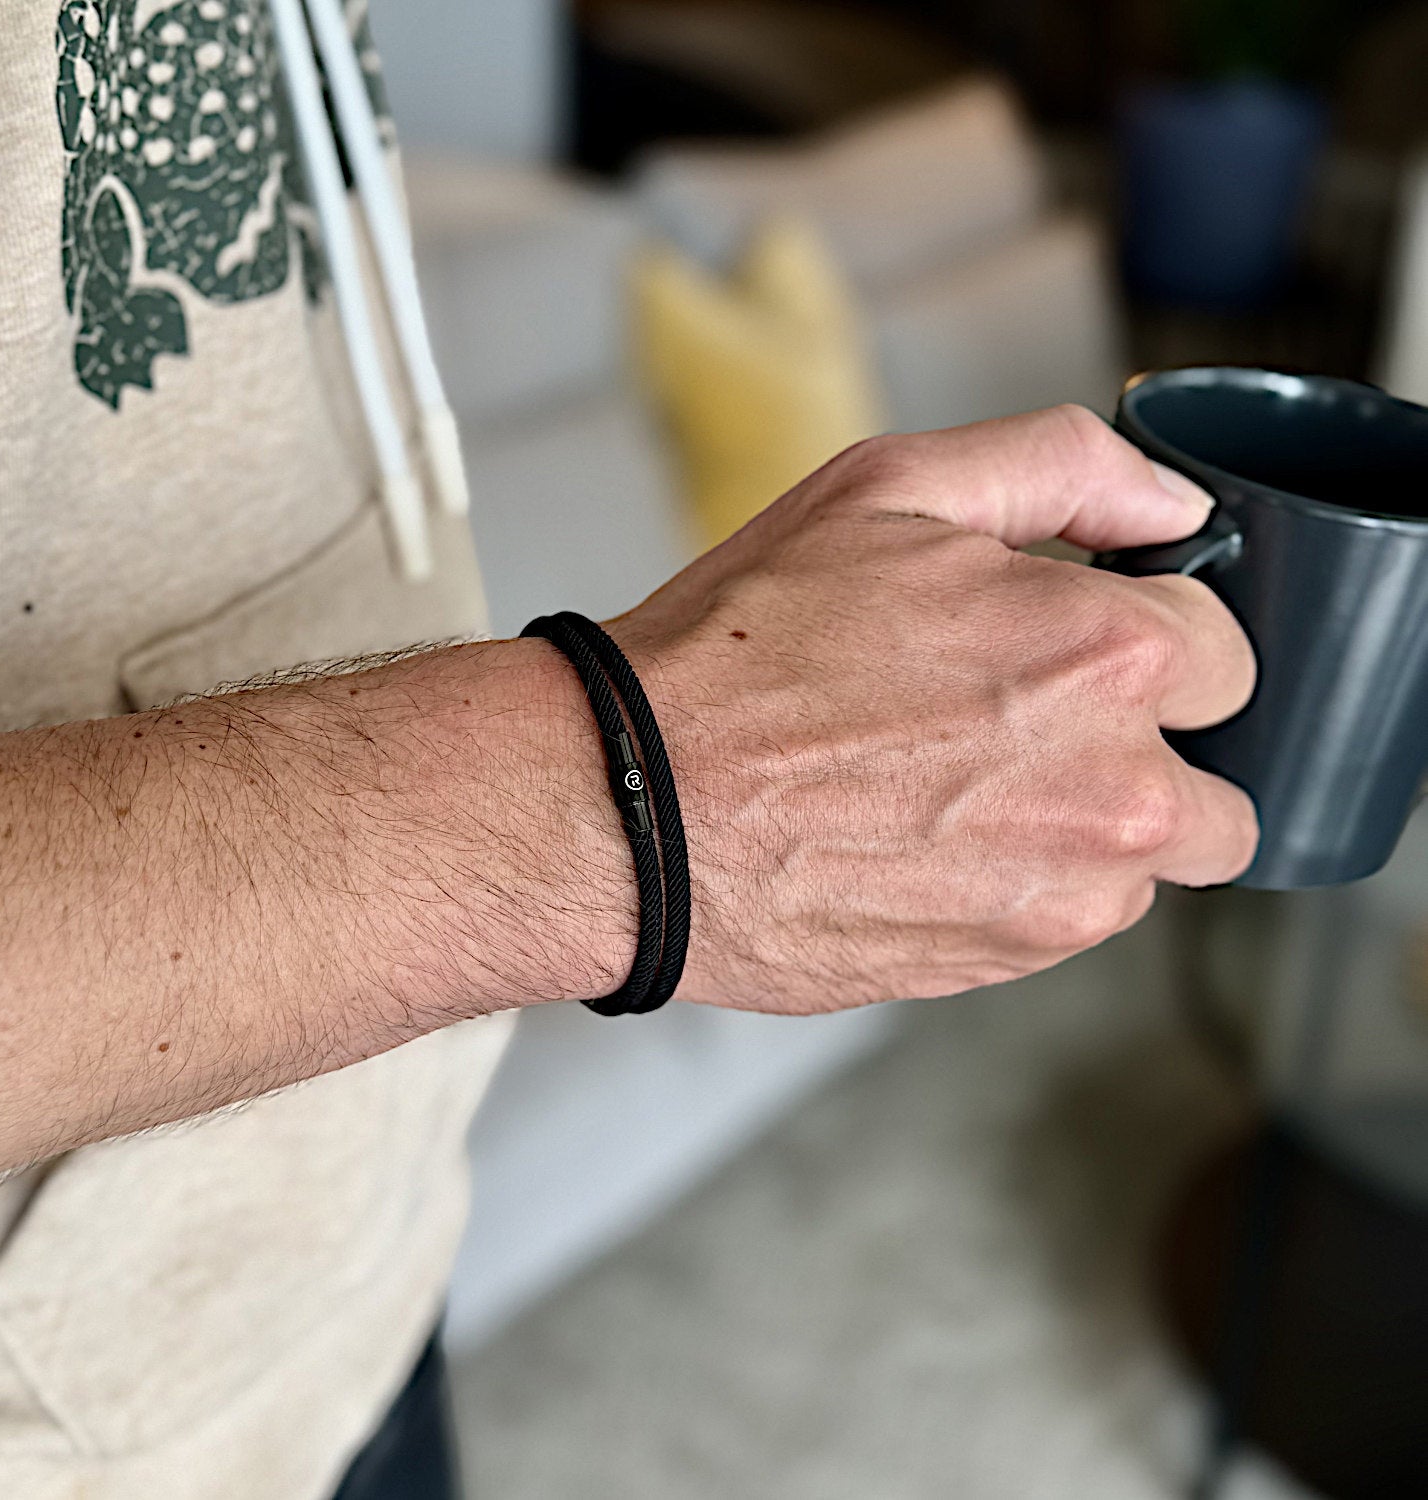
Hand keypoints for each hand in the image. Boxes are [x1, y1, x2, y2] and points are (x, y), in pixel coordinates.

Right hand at [611, 405, 1257, 1012]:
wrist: (633, 804)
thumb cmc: (739, 652)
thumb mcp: (890, 490)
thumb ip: (1064, 470)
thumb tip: (1175, 511)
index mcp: (1104, 657)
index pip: (1229, 656)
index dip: (1153, 639)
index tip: (1081, 647)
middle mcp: (1113, 790)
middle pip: (1220, 783)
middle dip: (1151, 749)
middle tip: (1028, 724)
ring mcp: (1065, 894)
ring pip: (1149, 861)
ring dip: (1085, 823)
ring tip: (951, 782)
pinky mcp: (1008, 964)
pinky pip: (1070, 917)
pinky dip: (1025, 879)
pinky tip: (925, 835)